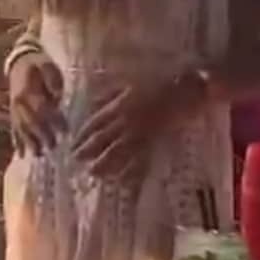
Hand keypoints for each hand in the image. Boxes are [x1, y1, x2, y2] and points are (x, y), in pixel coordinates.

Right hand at [8, 52, 64, 155]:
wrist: (19, 62)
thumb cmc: (38, 64)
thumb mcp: (47, 65)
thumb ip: (52, 79)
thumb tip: (57, 95)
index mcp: (27, 91)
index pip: (42, 108)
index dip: (54, 120)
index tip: (65, 131)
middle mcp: (18, 103)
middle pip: (31, 122)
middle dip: (43, 136)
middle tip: (54, 147)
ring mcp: (14, 110)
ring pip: (21, 129)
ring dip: (30, 142)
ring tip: (38, 155)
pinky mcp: (12, 114)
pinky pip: (13, 130)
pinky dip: (17, 143)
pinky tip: (21, 155)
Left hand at [72, 73, 206, 179]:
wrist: (186, 88)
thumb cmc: (160, 81)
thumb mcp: (130, 82)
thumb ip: (111, 93)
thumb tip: (93, 102)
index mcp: (120, 104)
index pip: (96, 122)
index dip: (83, 134)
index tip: (72, 144)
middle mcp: (127, 120)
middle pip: (103, 139)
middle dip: (88, 151)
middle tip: (76, 162)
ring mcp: (141, 132)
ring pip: (118, 151)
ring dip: (104, 163)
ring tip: (93, 173)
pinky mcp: (156, 141)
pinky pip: (140, 159)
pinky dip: (130, 170)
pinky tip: (122, 178)